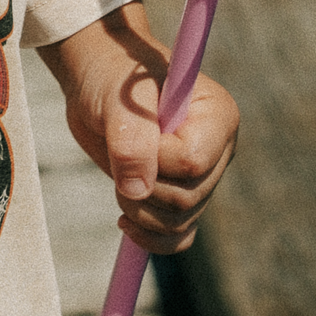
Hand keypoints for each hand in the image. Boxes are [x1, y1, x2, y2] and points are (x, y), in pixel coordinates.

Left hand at [39, 3, 238, 253]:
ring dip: (140, 211)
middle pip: (187, 197)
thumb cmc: (112, 77)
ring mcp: (201, 176)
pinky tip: (126, 221)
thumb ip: (130, 140)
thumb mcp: (117, 99)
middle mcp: (217, 149)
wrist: (98, 80)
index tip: (129, 134)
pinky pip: (178, 237)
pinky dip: (151, 238)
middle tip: (117, 155)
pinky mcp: (180, 194)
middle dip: (143, 188)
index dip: (154, 160)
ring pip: (180, 221)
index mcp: (217, 116)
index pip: (192, 162)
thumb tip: (137, 190)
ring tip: (118, 177)